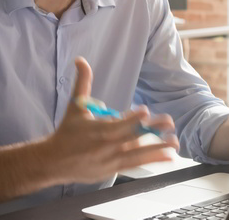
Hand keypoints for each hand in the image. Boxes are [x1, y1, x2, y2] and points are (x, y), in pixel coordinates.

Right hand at [46, 57, 179, 183]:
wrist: (54, 162)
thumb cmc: (67, 132)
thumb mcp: (75, 106)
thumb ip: (82, 83)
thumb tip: (80, 60)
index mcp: (97, 129)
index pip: (117, 124)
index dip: (131, 118)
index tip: (144, 111)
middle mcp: (106, 145)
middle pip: (132, 137)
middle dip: (152, 130)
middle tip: (169, 122)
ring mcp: (111, 159)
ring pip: (137, 154)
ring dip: (157, 148)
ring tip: (174, 143)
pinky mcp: (113, 169)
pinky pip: (135, 165)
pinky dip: (152, 161)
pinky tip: (168, 158)